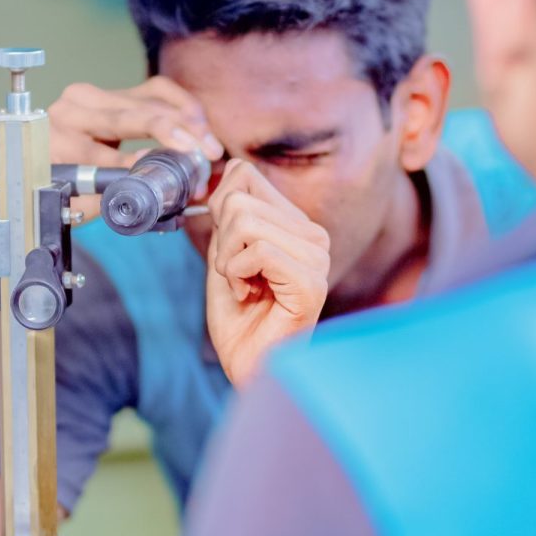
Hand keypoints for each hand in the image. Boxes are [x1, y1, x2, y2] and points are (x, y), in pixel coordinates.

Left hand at [47, 78, 224, 219]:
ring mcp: (96, 94)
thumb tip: (152, 172)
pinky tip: (200, 122)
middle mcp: (75, 108)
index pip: (103, 152)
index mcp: (59, 138)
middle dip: (175, 132)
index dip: (140, 163)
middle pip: (132, 115)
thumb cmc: (66, 185)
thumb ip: (111, 189)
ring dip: (186, 118)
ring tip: (209, 143)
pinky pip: (157, 89)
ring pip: (150, 98)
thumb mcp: (82, 200)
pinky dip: (182, 103)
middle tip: (206, 152)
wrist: (54, 161)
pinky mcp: (116, 90)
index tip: (172, 170)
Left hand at [204, 162, 329, 385]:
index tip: (226, 248)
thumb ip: (227, 213)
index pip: (246, 174)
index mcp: (296, 224)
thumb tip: (223, 172)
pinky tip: (250, 295)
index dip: (218, 209)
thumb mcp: (225, 251)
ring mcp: (317, 258)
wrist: (247, 364)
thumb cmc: (239, 315)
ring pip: (245, 223)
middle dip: (221, 242)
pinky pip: (258, 250)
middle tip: (237, 276)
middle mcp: (314, 236)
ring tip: (244, 287)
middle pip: (239, 199)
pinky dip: (237, 274)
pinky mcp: (311, 281)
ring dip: (228, 261)